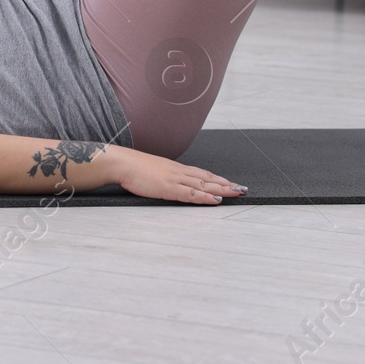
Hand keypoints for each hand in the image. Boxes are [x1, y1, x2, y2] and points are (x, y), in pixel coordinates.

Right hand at [110, 147, 247, 204]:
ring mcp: (175, 179)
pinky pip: (191, 194)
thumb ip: (163, 177)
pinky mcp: (169, 188)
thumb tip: (168, 183)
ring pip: (204, 185)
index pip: (202, 174)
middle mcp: (179, 172)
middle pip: (208, 179)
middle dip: (226, 184)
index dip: (218, 179)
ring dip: (222, 189)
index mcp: (175, 168)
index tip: (230, 183)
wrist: (122, 163)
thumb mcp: (153, 171)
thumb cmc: (133, 168)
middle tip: (242, 189)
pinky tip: (216, 200)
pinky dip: (205, 198)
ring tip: (237, 193)